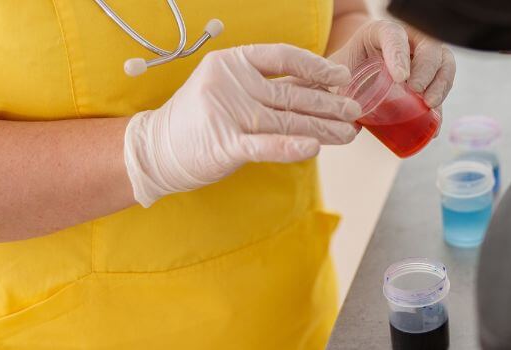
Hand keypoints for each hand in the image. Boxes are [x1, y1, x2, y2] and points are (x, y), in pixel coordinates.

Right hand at [124, 44, 361, 206]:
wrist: (155, 150)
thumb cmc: (203, 120)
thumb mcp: (232, 90)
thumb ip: (269, 87)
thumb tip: (320, 90)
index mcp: (234, 62)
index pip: (284, 56)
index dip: (317, 66)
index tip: (342, 78)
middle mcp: (231, 82)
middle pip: (292, 92)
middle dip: (329, 103)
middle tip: (355, 110)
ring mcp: (227, 112)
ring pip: (287, 120)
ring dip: (324, 128)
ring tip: (349, 133)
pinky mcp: (224, 144)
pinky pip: (265, 145)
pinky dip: (291, 147)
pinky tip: (315, 148)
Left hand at [328, 20, 456, 108]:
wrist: (357, 69)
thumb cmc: (347, 67)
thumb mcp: (338, 70)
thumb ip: (334, 85)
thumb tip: (344, 112)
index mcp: (380, 32)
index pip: (394, 34)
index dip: (399, 54)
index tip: (400, 78)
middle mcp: (407, 38)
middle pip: (428, 46)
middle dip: (427, 69)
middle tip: (417, 91)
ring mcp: (423, 55)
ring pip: (444, 61)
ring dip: (441, 83)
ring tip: (430, 104)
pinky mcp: (431, 74)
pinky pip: (445, 82)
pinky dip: (442, 100)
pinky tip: (434, 120)